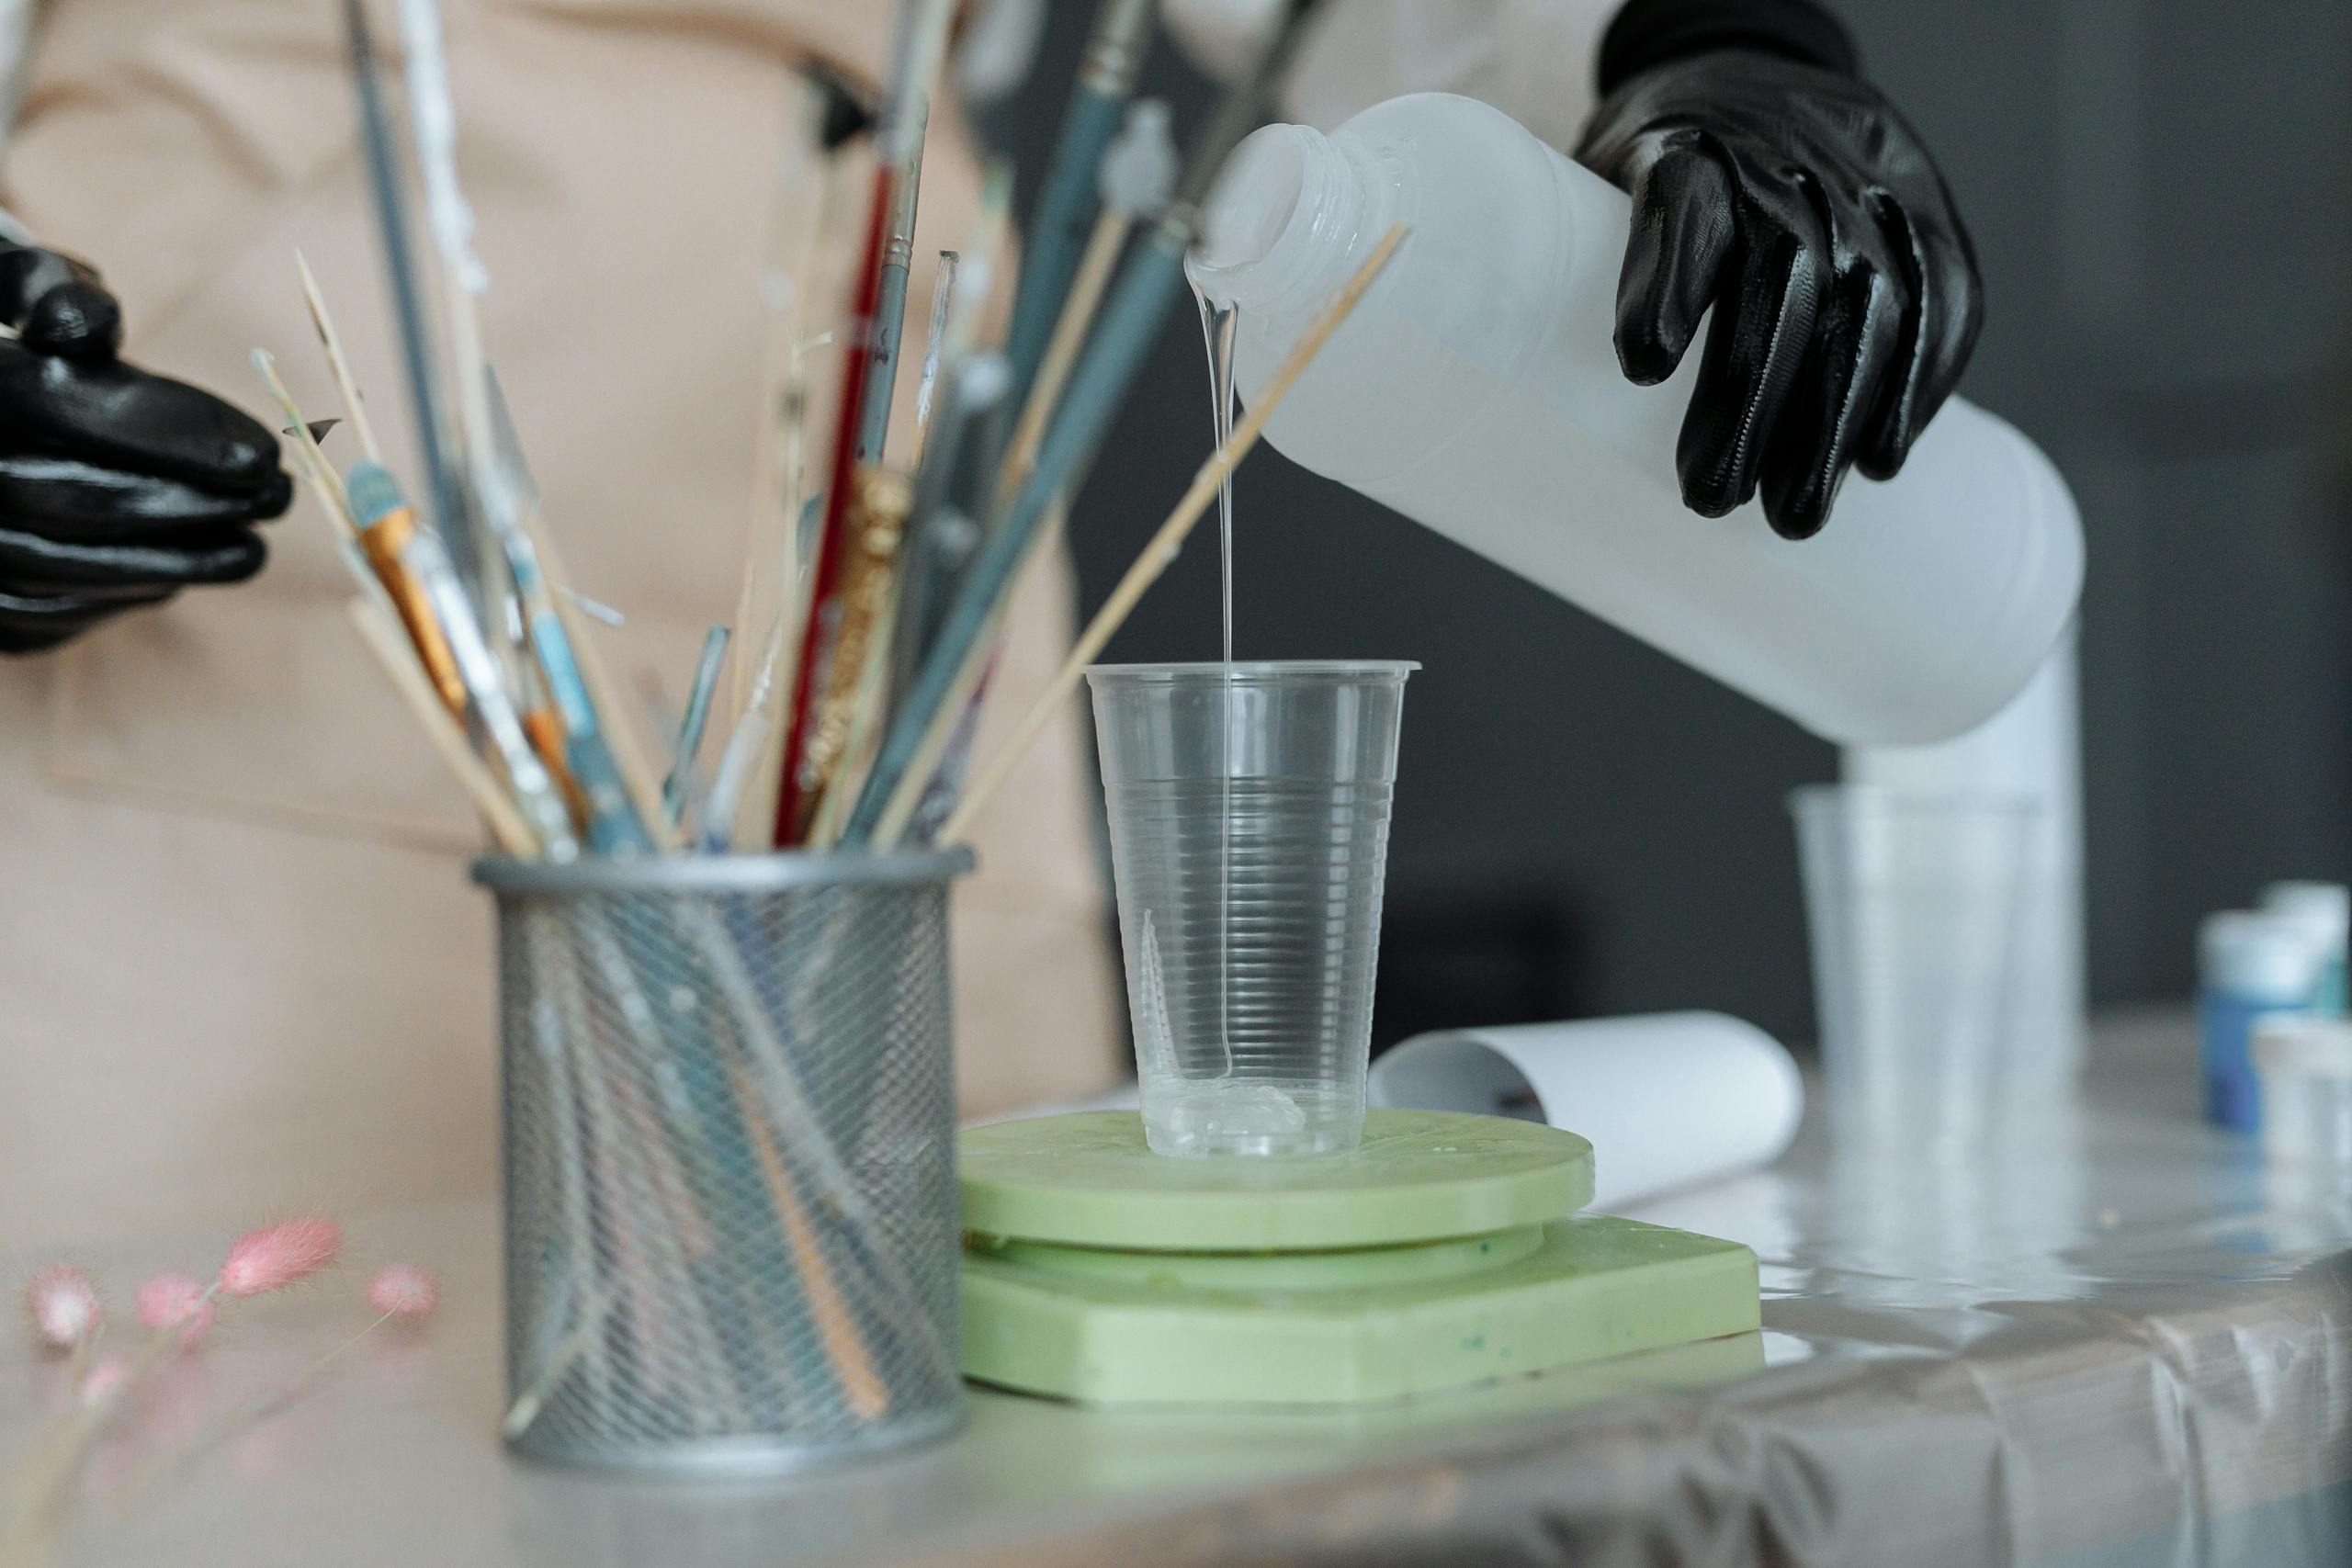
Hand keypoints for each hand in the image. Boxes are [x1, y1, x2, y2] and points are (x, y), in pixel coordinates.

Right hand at [0, 239, 290, 652]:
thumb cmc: (14, 323)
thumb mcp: (19, 277)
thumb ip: (52, 290)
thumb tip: (89, 322)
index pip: (58, 406)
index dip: (168, 432)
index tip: (263, 453)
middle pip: (62, 501)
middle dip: (183, 508)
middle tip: (276, 499)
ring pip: (53, 570)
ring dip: (168, 565)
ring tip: (251, 546)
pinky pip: (36, 614)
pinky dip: (114, 597)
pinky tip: (178, 573)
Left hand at [1577, 46, 1982, 537]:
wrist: (1751, 68)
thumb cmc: (1647, 172)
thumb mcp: (1586, 188)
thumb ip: (1563, 277)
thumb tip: (1535, 426)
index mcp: (1681, 144)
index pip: (1682, 196)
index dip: (1666, 277)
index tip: (1641, 364)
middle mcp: (1779, 158)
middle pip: (1779, 271)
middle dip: (1750, 400)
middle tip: (1712, 500)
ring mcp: (1861, 181)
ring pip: (1867, 299)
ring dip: (1833, 420)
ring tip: (1795, 514)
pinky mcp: (1922, 209)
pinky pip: (1942, 292)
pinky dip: (1918, 381)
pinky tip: (1881, 456)